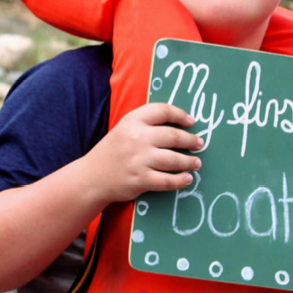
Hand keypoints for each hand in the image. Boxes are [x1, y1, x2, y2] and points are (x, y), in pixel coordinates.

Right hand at [73, 103, 203, 203]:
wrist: (92, 177)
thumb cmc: (112, 151)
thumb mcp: (124, 128)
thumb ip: (146, 123)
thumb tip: (178, 124)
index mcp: (132, 120)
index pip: (163, 111)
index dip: (181, 115)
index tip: (191, 122)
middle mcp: (137, 138)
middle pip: (173, 136)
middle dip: (191, 141)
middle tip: (199, 144)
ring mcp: (139, 159)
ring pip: (174, 160)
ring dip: (190, 162)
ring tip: (197, 163)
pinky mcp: (141, 179)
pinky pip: (167, 180)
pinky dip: (180, 180)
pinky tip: (187, 179)